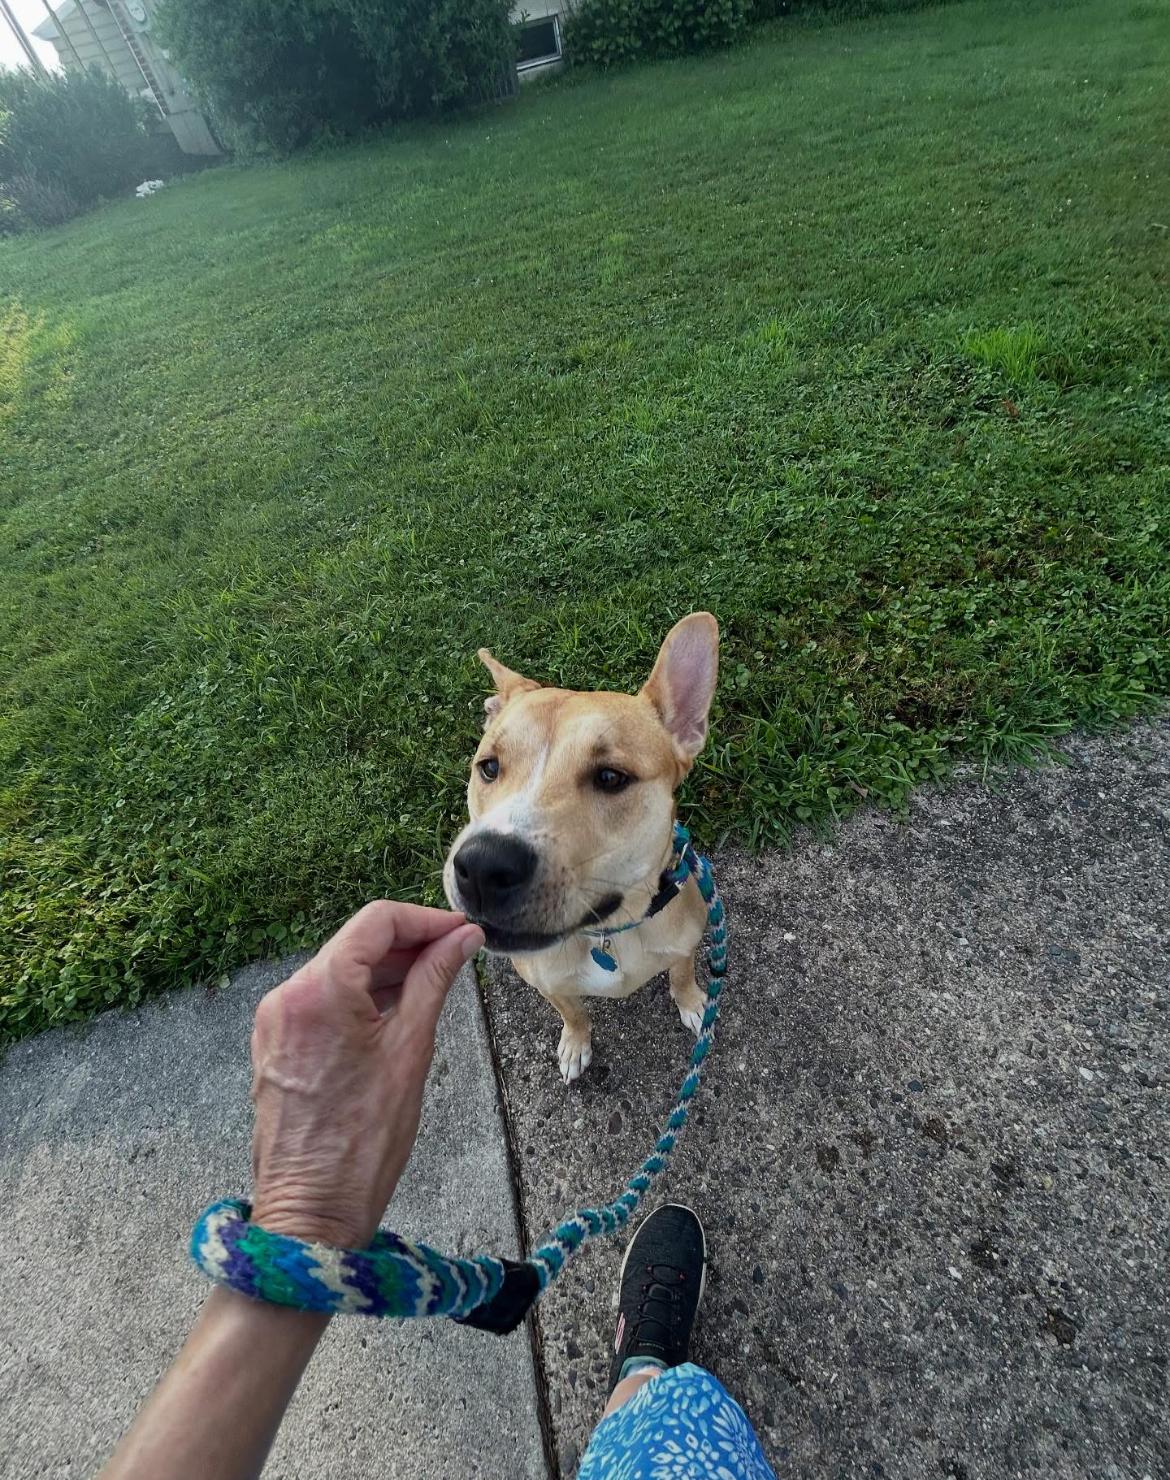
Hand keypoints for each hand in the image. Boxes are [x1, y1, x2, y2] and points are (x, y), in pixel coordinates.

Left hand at [248, 901, 483, 1247]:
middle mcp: (287, 994)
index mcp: (319, 989)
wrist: (310, 1212)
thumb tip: (463, 940)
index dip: (426, 920)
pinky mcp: (274, 1043)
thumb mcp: (411, 1049)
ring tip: (434, 983)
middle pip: (355, 942)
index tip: (463, 934)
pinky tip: (395, 1011)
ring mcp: (275, 1019)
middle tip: (458, 956)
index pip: (377, 921)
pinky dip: (359, 996)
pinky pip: (321, 999)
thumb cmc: (363, 1141)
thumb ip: (434, 981)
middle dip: (409, 943)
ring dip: (386, 970)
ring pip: (338, 969)